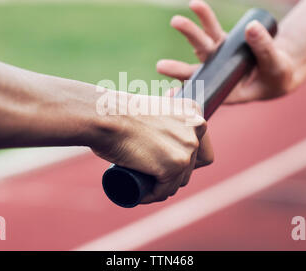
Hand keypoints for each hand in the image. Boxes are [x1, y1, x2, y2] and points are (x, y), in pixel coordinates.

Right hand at [91, 93, 212, 203]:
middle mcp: (197, 126)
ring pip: (179, 181)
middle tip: (150, 176)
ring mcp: (187, 147)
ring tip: (142, 185)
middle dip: (172, 175)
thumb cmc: (119, 112)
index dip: (185, 159)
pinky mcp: (175, 165)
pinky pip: (165, 191)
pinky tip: (139, 194)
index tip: (166, 163)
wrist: (106, 116)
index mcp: (193, 110)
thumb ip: (163, 118)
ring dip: (162, 187)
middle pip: (191, 165)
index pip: (200, 146)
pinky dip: (151, 196)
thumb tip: (163, 133)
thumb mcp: (151, 109)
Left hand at [157, 0, 301, 103]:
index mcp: (230, 91)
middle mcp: (219, 74)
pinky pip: (212, 29)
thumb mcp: (276, 64)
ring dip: (190, 32)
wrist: (281, 66)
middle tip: (160, 67)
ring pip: (203, 44)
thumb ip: (264, 48)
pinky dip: (205, 17)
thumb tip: (251, 27)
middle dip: (179, 69)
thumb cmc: (278, 75)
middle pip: (198, 70)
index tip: (171, 96)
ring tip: (175, 21)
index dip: (189, 94)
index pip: (205, 93)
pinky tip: (194, 5)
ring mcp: (219, 57)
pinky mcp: (222, 43)